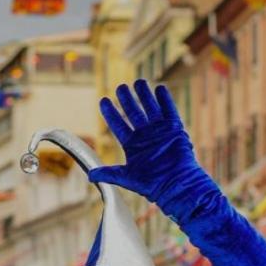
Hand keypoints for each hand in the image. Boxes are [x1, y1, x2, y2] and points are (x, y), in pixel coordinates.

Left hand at [88, 80, 194, 205]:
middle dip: (127, 100)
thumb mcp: (126, 177)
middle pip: (133, 113)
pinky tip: (160, 88)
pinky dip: (165, 100)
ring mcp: (160, 131)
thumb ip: (108, 173)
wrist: (175, 184)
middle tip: (120, 87)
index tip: (103, 100)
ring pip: (150, 108)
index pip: (118, 124)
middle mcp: (145, 136)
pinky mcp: (174, 130)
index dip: (110, 113)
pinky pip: (169, 111)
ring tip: (138, 81)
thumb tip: (90, 176)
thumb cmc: (152, 184)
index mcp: (132, 145)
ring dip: (144, 95)